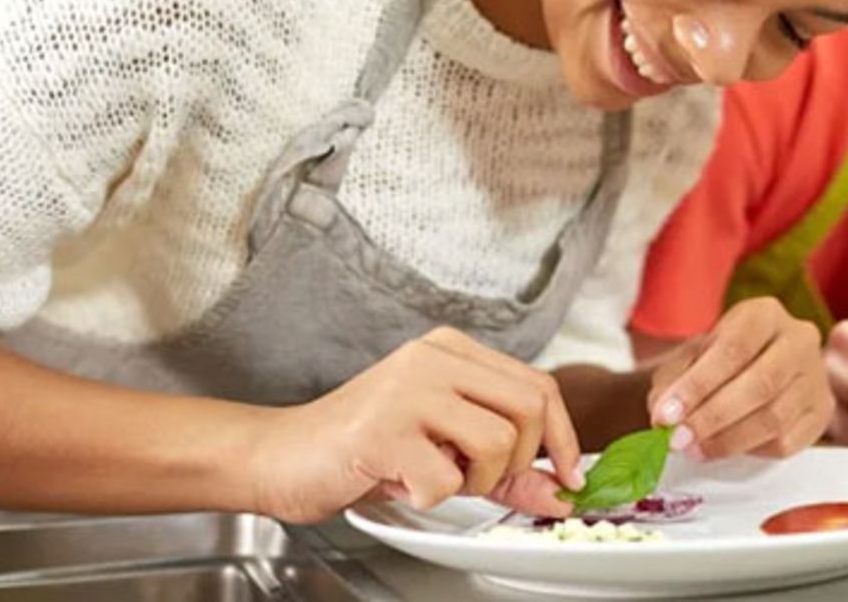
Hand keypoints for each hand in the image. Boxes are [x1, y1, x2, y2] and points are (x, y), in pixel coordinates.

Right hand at [245, 327, 583, 523]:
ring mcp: (407, 389)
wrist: (279, 457)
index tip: (568, 476)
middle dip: (516, 461)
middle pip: (528, 408)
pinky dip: (428, 497)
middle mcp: (433, 358)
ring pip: (496, 443)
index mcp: (451, 350)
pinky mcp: (382, 430)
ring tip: (430, 476)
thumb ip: (505, 469)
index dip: (563, 437)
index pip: (538, 385)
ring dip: (473, 482)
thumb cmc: (362, 450)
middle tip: (476, 478)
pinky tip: (397, 482)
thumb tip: (561, 495)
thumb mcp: (442, 449)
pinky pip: (445, 480)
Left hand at [646, 297, 830, 459]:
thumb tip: (663, 417)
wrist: (750, 368)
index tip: (666, 414)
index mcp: (765, 314)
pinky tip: (724, 448)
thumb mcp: (691, 357)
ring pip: (774, 418)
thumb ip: (673, 383)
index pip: (734, 349)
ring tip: (693, 448)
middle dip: (712, 417)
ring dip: (727, 440)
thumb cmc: (719, 361)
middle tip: (677, 438)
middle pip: (761, 384)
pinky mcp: (821, 413)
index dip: (698, 385)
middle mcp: (799, 340)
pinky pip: (786, 442)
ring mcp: (816, 378)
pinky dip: (750, 450)